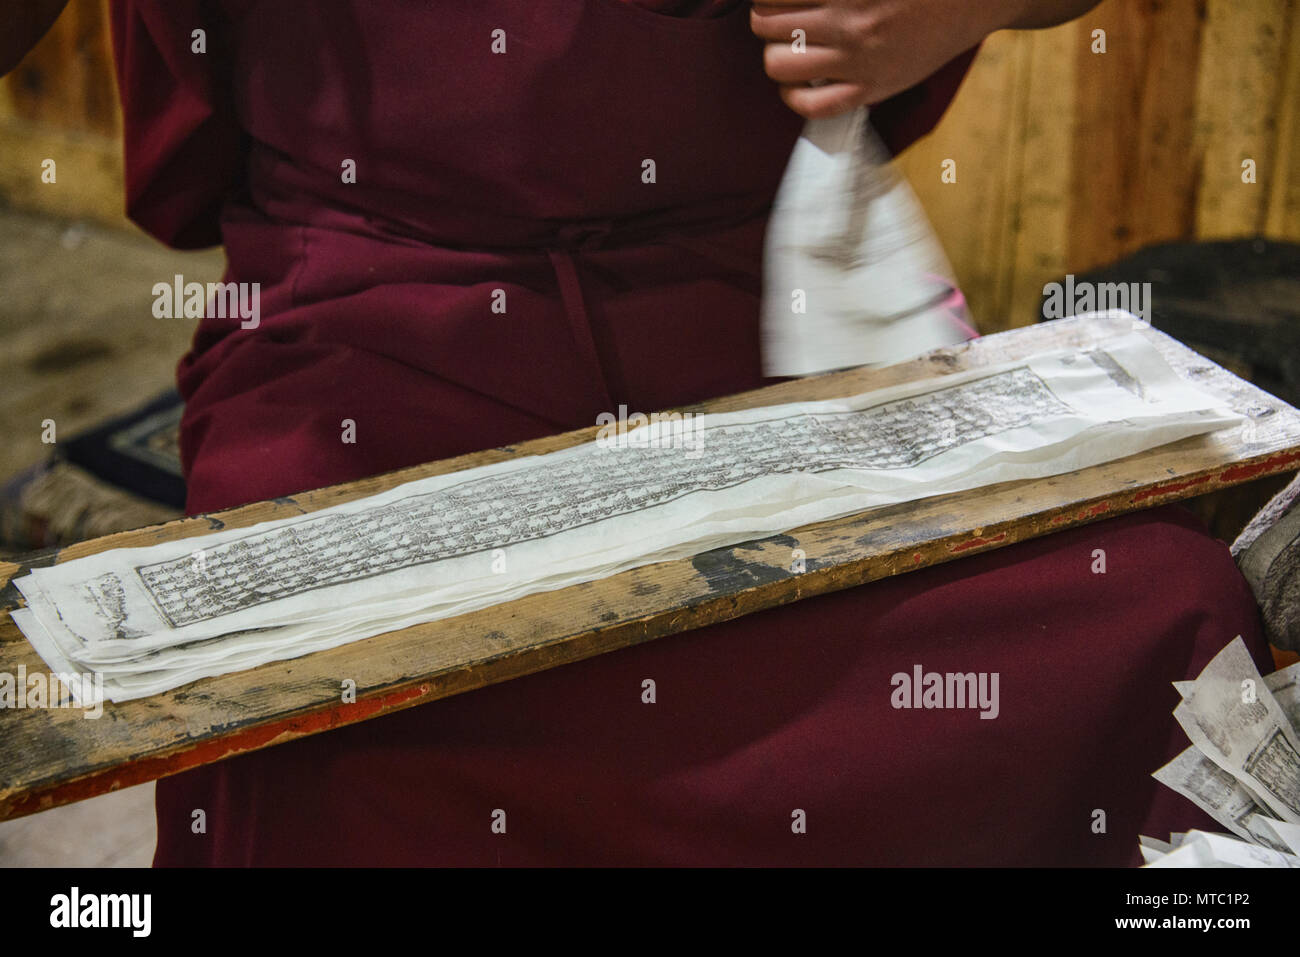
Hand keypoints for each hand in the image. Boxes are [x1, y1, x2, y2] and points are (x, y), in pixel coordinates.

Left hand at [750, 0, 1093, 118]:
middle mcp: (849, 21)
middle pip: (765, 24)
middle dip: (767, 17)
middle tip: (784, 14)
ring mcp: (859, 60)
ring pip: (778, 65)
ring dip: (777, 53)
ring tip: (792, 46)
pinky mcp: (871, 90)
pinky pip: (811, 107)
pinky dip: (793, 96)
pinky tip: (799, 81)